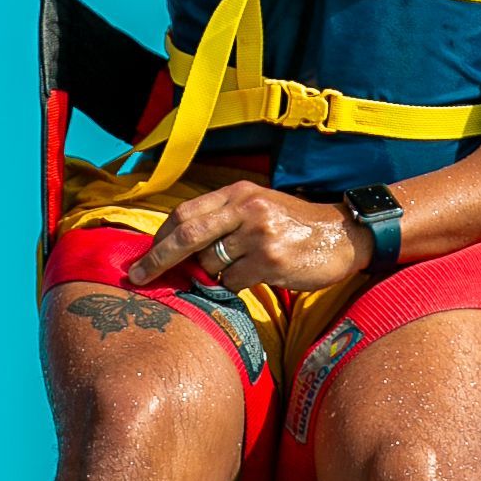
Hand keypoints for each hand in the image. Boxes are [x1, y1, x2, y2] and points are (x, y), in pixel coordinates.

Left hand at [127, 181, 370, 295]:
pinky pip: (232, 282)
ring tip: (232, 272)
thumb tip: (179, 248)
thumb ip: (223, 220)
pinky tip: (251, 279)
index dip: (160, 237)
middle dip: (157, 258)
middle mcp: (245, 208)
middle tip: (138, 276)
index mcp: (237, 193)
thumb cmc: (294, 224)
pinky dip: (232, 287)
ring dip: (209, 276)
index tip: (144, 256)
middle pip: (186, 234)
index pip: (185, 213)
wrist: (342, 235)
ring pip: (210, 264)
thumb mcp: (258, 206)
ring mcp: (258, 234)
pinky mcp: (270, 260)